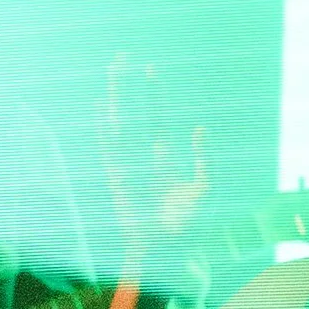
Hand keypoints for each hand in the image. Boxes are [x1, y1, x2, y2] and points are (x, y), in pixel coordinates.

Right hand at [98, 53, 212, 259]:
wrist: (168, 252)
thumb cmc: (189, 226)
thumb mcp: (206, 189)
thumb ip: (205, 159)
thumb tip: (200, 126)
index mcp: (164, 157)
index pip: (156, 117)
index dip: (152, 93)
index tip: (150, 69)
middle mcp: (142, 156)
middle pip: (132, 112)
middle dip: (128, 85)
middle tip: (122, 56)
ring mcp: (128, 165)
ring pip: (119, 122)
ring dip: (115, 97)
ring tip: (112, 72)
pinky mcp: (118, 178)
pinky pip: (110, 148)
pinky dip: (105, 129)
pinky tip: (102, 108)